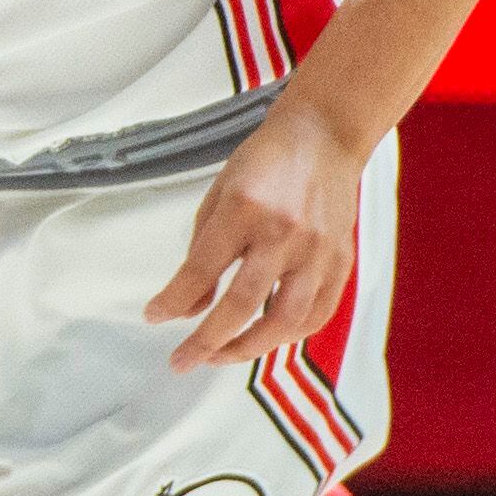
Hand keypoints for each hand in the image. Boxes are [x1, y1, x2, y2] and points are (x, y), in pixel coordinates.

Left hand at [145, 99, 366, 369]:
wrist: (325, 135)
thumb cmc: (267, 160)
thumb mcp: (220, 194)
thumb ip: (202, 252)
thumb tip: (188, 306)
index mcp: (244, 208)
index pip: (200, 269)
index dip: (172, 301)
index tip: (155, 317)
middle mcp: (283, 233)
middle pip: (241, 304)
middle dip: (206, 341)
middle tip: (182, 361)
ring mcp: (317, 250)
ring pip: (284, 321)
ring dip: (247, 348)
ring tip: (220, 356)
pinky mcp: (341, 260)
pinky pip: (316, 314)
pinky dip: (289, 335)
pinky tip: (265, 339)